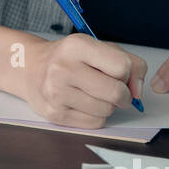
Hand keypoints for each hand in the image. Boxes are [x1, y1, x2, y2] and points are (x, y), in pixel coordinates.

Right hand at [19, 34, 146, 129]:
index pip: (122, 66)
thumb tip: (138, 92)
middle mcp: (63, 68)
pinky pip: (95, 123)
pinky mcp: (55, 114)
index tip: (119, 74)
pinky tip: (83, 104)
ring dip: (107, 105)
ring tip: (94, 94)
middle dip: (122, 95)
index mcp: (76, 46)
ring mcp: (56, 93)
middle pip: (116, 92)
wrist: (30, 68)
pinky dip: (96, 116)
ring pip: (107, 110)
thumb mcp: (98, 48)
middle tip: (114, 90)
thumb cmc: (70, 58)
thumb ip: (129, 63)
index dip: (128, 73)